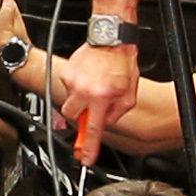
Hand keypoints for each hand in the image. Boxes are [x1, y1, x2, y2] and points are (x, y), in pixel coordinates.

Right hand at [46, 39, 138, 162]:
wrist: (111, 38)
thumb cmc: (122, 62)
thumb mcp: (129, 94)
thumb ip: (117, 112)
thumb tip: (106, 122)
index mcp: (101, 97)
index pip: (92, 128)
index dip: (88, 146)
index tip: (85, 158)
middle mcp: (84, 90)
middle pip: (71, 116)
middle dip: (79, 115)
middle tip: (90, 108)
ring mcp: (72, 80)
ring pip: (69, 100)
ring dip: (80, 98)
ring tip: (93, 86)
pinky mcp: (67, 71)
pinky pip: (69, 86)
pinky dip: (78, 85)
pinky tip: (89, 77)